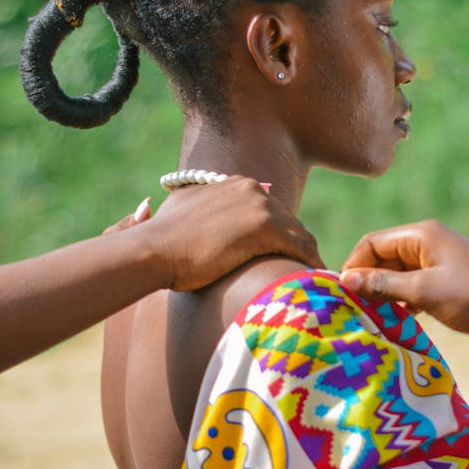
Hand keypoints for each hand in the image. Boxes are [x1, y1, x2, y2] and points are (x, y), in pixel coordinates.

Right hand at [143, 176, 319, 291]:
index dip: (279, 237)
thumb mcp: (184, 210)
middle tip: (304, 274)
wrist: (154, 250)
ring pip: (300, 235)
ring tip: (313, 284)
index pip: (271, 211)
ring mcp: (260, 206)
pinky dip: (311, 266)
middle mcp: (252, 189)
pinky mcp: (265, 228)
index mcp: (236, 184)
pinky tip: (314, 285)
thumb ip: (200, 207)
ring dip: (307, 260)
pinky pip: (302, 249)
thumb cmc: (162, 240)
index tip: (284, 258)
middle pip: (289, 222)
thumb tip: (191, 218)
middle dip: (296, 249)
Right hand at [340, 219, 468, 343]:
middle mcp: (431, 241)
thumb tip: (345, 280)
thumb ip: (382, 285)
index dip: (353, 265)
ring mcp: (442, 260)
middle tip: (355, 308)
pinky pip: (416, 284)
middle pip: (385, 256)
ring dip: (386, 292)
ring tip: (374, 315)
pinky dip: (404, 299)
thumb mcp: (422, 291)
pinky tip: (400, 318)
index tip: (342, 293)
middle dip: (368, 280)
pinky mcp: (450, 279)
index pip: (373, 243)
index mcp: (423, 234)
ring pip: (400, 273)